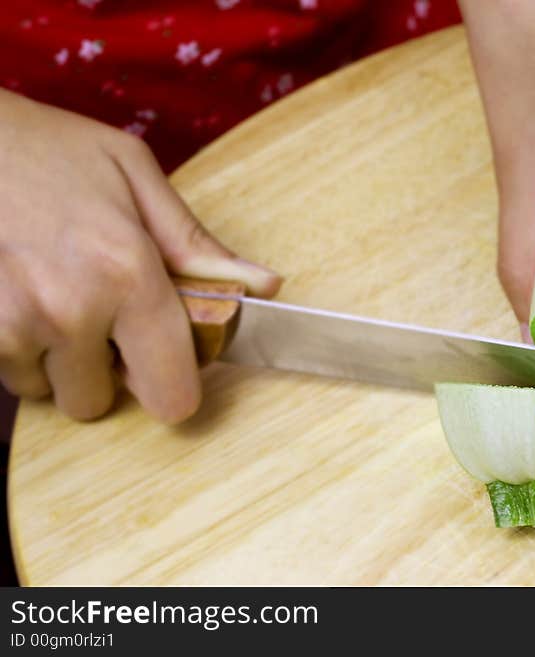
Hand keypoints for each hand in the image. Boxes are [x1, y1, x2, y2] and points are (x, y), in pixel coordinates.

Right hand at [0, 90, 281, 421]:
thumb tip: (264, 287)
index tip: (164, 363)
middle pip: (100, 402)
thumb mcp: (135, 177)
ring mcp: (11, 326)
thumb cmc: (46, 149)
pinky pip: (10, 376)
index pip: (171, 393)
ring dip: (58, 362)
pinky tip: (20, 298)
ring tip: (53, 297)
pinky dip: (18, 351)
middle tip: (98, 314)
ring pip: (51, 393)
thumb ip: (197, 246)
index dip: (171, 386)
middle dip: (105, 370)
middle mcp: (70, 311)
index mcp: (128, 274)